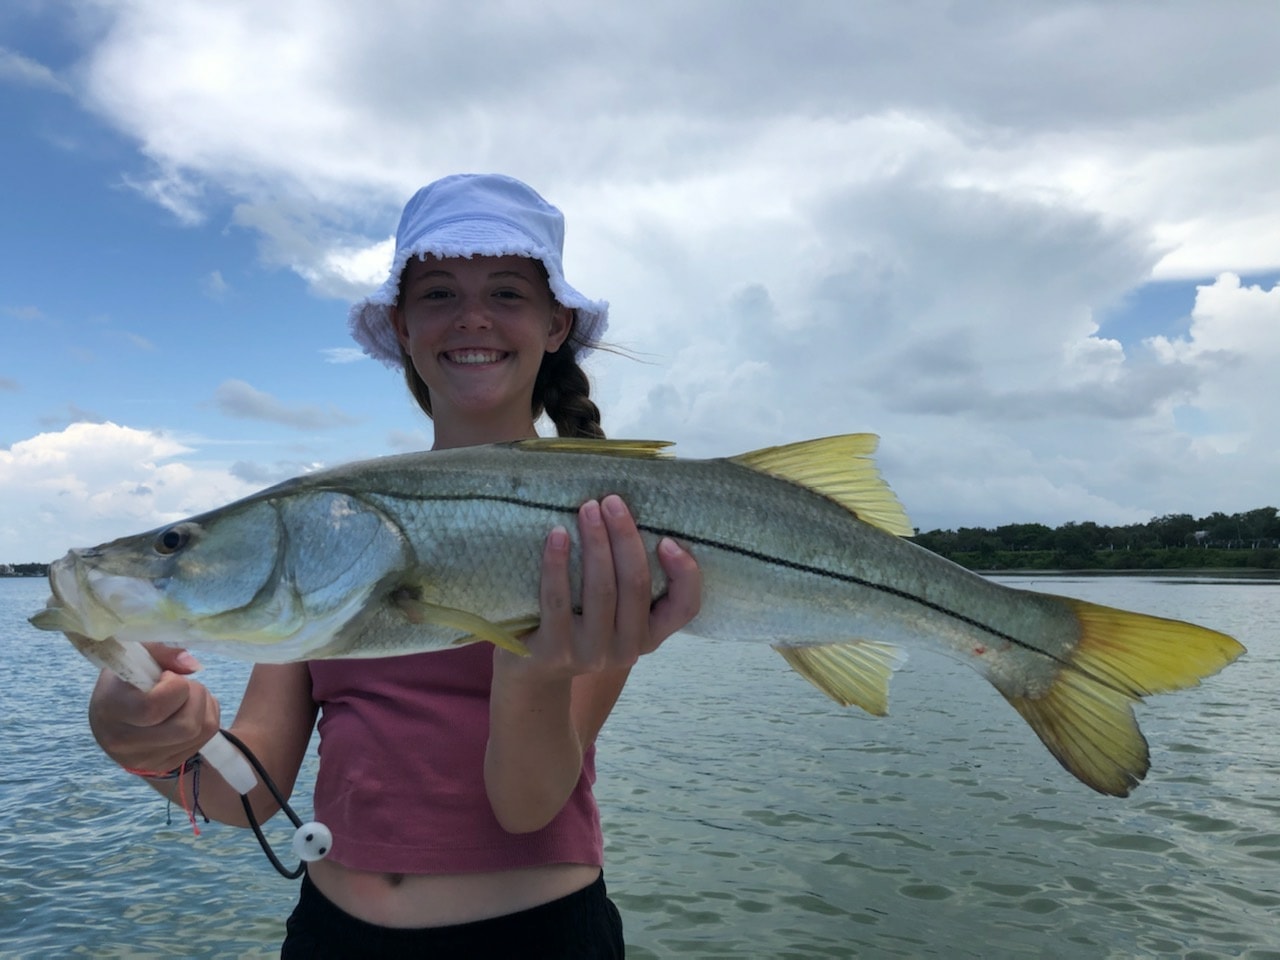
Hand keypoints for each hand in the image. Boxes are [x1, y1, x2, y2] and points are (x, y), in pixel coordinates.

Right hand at [88, 644, 221, 773]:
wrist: (114, 714)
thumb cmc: (126, 679)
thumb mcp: (134, 656)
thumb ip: (160, 651)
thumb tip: (192, 665)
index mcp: (109, 709)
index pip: (153, 708)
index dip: (173, 687)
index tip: (165, 676)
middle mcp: (123, 742)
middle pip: (186, 725)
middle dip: (194, 694)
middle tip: (179, 684)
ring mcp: (145, 759)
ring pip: (202, 730)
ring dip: (203, 704)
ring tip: (184, 695)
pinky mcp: (165, 765)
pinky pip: (206, 737)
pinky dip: (207, 716)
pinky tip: (188, 709)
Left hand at [500, 493, 701, 680]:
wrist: (536, 672)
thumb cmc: (581, 624)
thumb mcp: (616, 614)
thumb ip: (630, 581)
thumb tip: (631, 518)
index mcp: (650, 635)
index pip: (686, 607)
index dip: (685, 573)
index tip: (667, 539)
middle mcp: (627, 649)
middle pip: (635, 585)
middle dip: (625, 537)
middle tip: (612, 501)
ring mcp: (590, 653)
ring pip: (600, 590)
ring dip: (596, 543)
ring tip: (588, 509)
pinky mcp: (553, 651)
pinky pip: (557, 600)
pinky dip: (558, 564)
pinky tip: (557, 535)